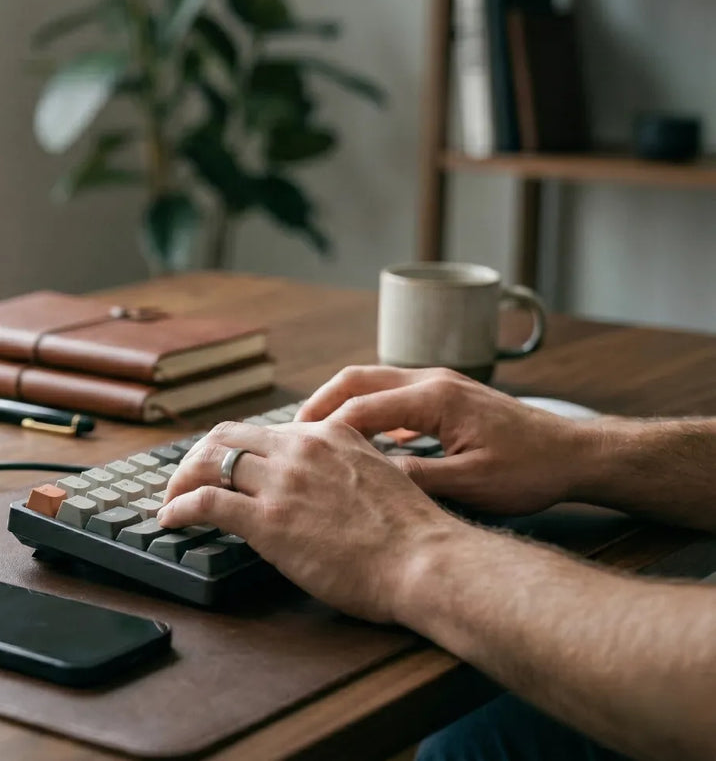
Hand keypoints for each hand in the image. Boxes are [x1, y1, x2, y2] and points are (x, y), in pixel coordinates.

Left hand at [158, 419, 465, 622]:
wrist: (427, 561)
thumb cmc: (413, 535)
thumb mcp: (378, 476)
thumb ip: (343, 468)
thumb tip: (320, 484)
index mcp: (329, 434)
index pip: (264, 430)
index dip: (234, 448)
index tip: (222, 466)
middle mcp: (301, 448)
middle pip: (227, 436)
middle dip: (199, 457)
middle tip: (186, 480)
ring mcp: (282, 481)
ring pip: (209, 462)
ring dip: (181, 480)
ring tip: (171, 500)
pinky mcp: (268, 518)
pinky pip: (204, 501)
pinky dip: (178, 507)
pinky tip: (170, 519)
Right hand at [295, 366, 598, 515]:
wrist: (576, 454)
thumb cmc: (532, 470)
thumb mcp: (472, 484)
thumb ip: (416, 477)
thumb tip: (368, 479)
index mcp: (435, 398)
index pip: (360, 406)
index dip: (323, 430)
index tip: (295, 453)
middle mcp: (432, 380)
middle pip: (355, 380)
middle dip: (317, 406)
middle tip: (288, 437)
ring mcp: (439, 384)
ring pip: (370, 383)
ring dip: (337, 406)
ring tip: (310, 439)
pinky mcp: (445, 396)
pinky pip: (390, 396)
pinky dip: (364, 413)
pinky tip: (354, 443)